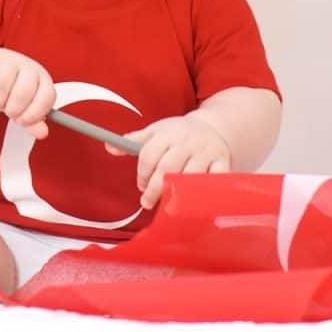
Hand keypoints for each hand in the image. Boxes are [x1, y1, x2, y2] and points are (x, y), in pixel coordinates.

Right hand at [0, 47, 55, 139]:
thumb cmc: (7, 95)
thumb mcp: (21, 110)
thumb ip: (32, 122)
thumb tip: (42, 132)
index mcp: (42, 79)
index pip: (47, 96)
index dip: (35, 113)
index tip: (23, 121)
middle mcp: (28, 66)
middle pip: (23, 93)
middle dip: (11, 108)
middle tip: (6, 108)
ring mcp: (8, 59)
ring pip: (1, 86)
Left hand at [106, 113, 229, 209]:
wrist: (212, 126)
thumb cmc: (177, 133)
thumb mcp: (155, 132)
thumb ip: (133, 141)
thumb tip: (109, 146)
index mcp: (167, 133)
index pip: (149, 154)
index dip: (142, 173)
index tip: (140, 186)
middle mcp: (187, 142)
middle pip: (167, 168)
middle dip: (154, 188)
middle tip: (146, 202)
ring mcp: (206, 152)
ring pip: (190, 176)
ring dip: (178, 192)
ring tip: (169, 204)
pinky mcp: (222, 161)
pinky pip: (216, 179)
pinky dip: (206, 191)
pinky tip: (195, 201)